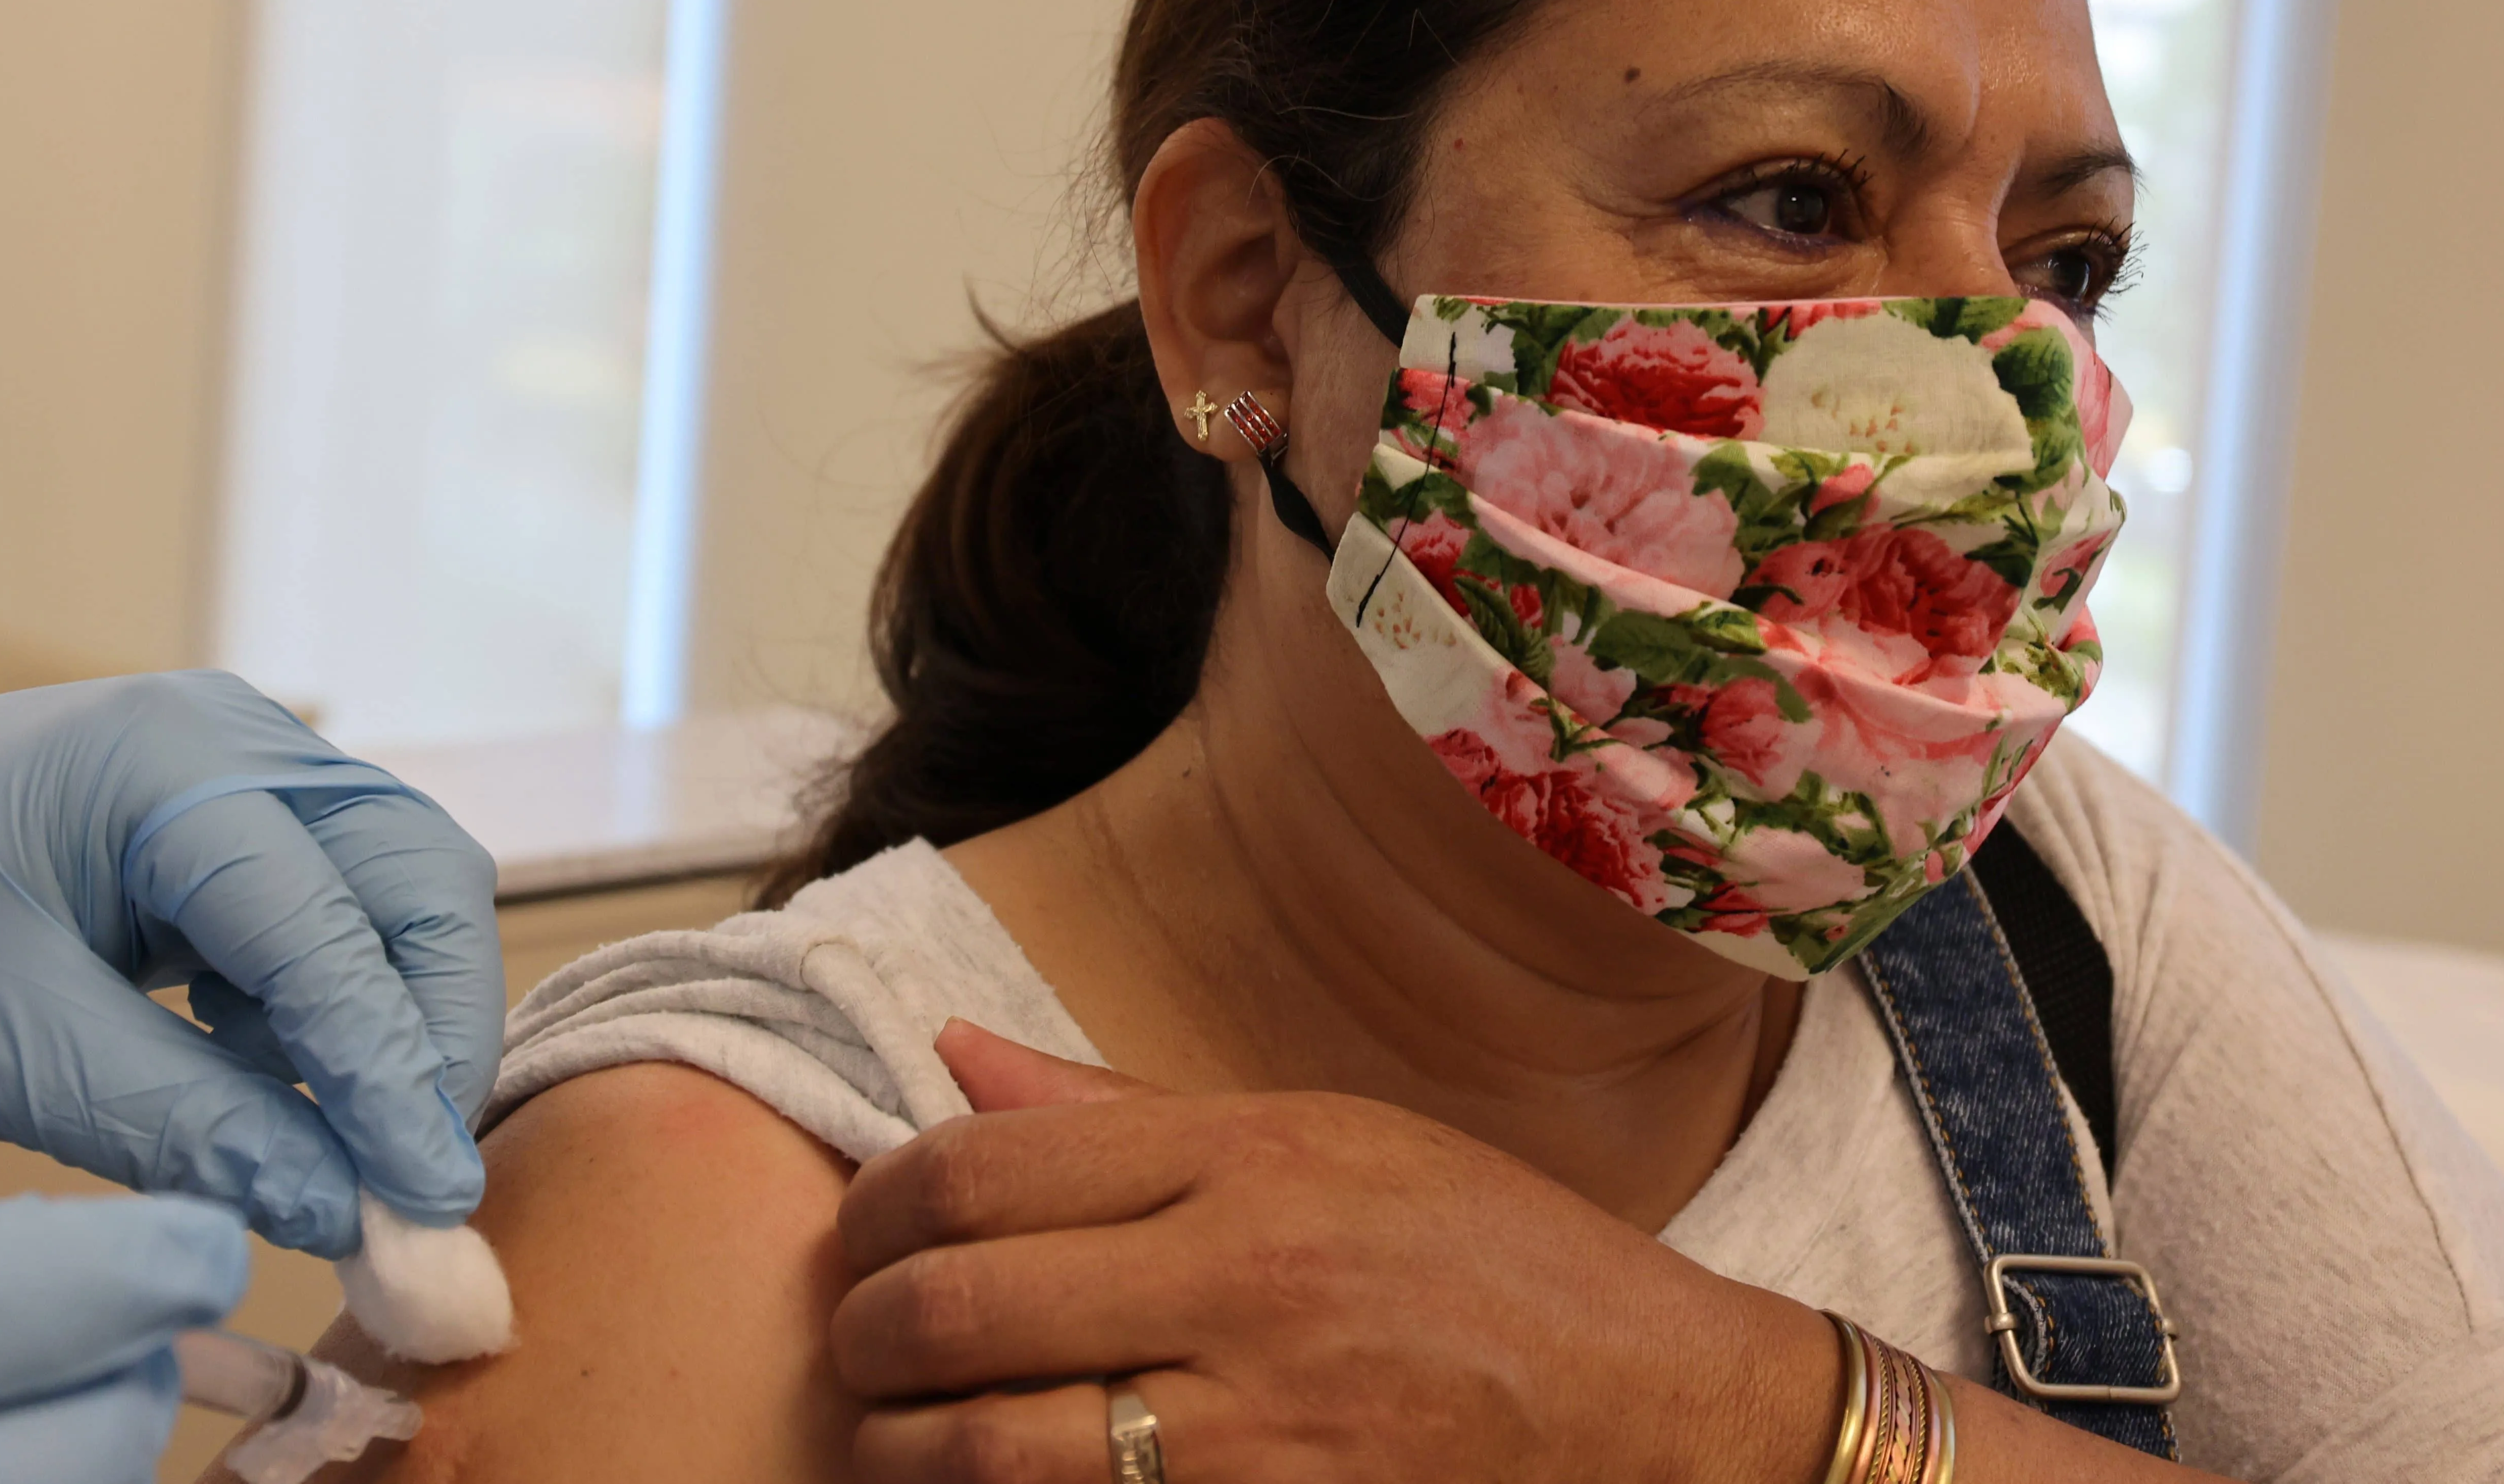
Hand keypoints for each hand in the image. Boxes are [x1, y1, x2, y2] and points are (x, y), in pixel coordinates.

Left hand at [0, 672, 502, 1257]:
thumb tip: (335, 1204)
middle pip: (417, 880)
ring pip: (393, 900)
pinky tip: (271, 1088)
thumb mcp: (4, 1049)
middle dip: (431, 1031)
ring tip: (345, 1148)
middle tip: (416, 1172)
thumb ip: (187, 1126)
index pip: (332, 924)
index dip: (388, 1067)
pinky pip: (327, 921)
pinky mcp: (222, 838)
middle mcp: (234, 750)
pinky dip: (328, 1018)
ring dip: (389, 1027)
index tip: (420, 1193)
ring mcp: (238, 782)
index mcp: (171, 767)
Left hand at [831, 1023, 1839, 1481]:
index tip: (870, 1226)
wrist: (1645, 1405)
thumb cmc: (1484, 1253)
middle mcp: (1241, 1288)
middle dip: (866, 1335)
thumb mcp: (1325, 1133)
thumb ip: (1124, 1113)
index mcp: (1250, 1164)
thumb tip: (954, 1059)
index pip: (982, 1170)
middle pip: (958, 1314)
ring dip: (903, 1451)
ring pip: (989, 1454)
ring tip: (893, 1435)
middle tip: (858, 1341)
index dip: (883, 1204)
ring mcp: (1252, 1434)